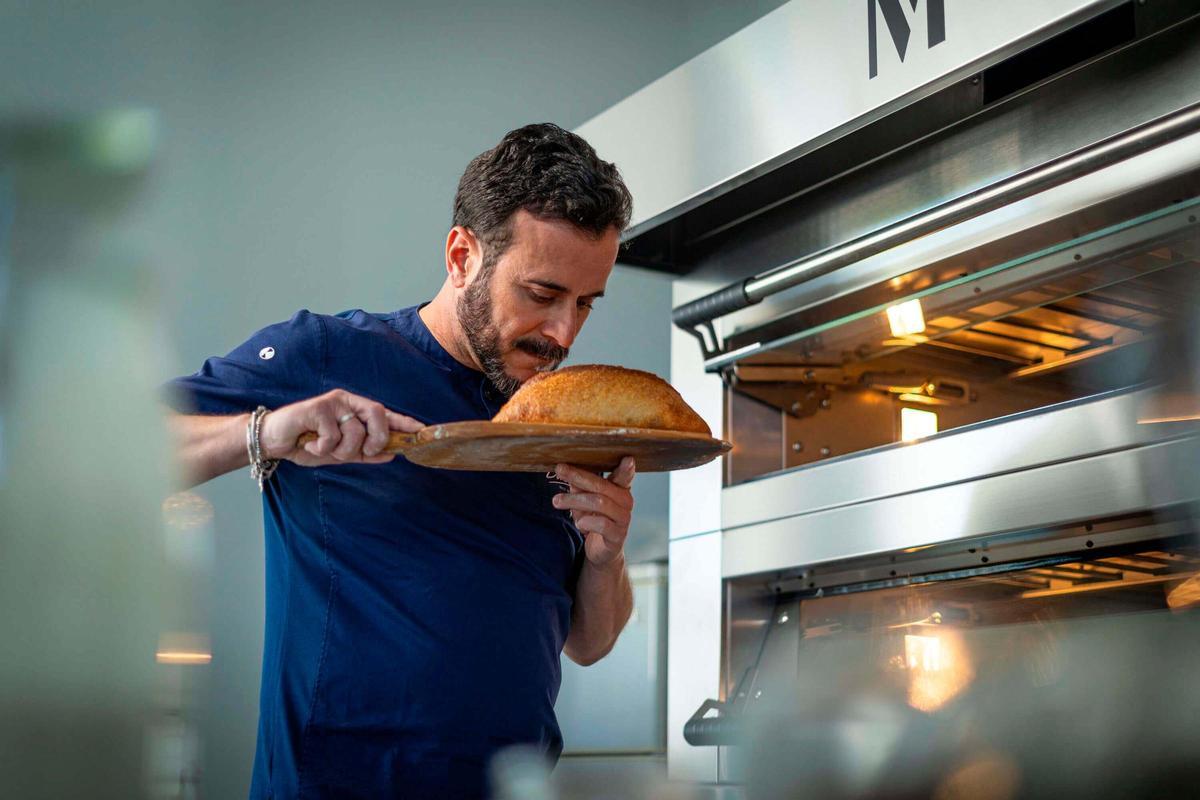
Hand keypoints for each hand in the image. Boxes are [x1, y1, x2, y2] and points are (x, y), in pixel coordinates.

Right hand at [259, 389, 423, 466]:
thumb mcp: (339, 453)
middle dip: (377, 438)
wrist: (274, 441)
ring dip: (342, 450)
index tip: (421, 431)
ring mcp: (332, 403)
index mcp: (354, 410)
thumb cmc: (307, 444)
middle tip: (365, 452)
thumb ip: (364, 453)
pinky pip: (333, 436)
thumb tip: (391, 455)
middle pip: (377, 414)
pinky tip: (310, 444)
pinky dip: (323, 448)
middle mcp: (346, 402)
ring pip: (355, 431)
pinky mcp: (317, 408)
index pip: (385, 413)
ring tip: (323, 450)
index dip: (403, 422)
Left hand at [552, 457, 635, 567]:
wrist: (600, 550)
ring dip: (575, 500)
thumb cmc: (594, 519)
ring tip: (557, 501)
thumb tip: (568, 471)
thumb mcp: (584, 500)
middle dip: (578, 476)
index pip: (624, 476)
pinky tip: (579, 524)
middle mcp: (626, 502)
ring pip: (599, 503)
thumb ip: (579, 487)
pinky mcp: (618, 535)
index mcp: (620, 490)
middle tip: (559, 469)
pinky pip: (602, 524)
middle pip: (602, 486)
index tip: (628, 458)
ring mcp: (623, 519)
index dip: (626, 468)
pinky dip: (586, 522)